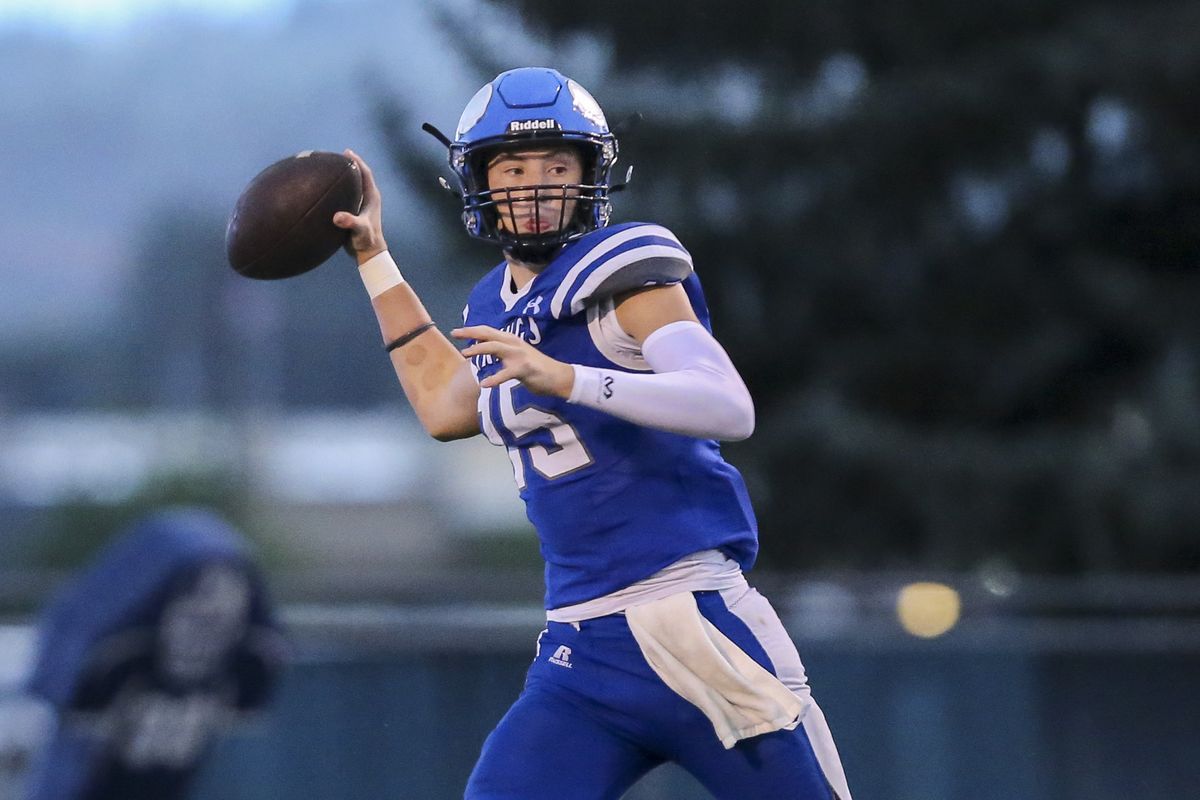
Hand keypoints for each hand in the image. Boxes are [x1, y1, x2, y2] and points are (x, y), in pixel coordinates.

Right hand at [333, 148, 386, 262]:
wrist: (368, 253)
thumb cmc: (367, 241)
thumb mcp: (359, 230)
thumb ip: (350, 223)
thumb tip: (337, 217)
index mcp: (372, 197)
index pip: (365, 173)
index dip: (357, 162)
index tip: (347, 152)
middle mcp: (367, 198)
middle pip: (357, 176)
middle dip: (347, 165)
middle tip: (332, 156)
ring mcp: (360, 205)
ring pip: (351, 185)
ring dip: (341, 176)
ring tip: (326, 167)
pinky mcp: (353, 212)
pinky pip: (344, 195)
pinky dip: (336, 189)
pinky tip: (322, 188)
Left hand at [453, 325, 574, 397]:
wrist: (558, 376)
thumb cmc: (535, 367)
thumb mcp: (516, 355)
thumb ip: (501, 351)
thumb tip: (482, 348)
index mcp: (510, 340)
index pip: (487, 331)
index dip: (471, 330)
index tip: (456, 331)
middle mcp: (513, 343)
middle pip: (488, 334)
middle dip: (470, 332)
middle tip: (454, 333)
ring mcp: (519, 355)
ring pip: (495, 347)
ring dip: (479, 349)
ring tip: (465, 354)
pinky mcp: (525, 368)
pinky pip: (506, 373)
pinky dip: (495, 379)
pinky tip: (485, 384)